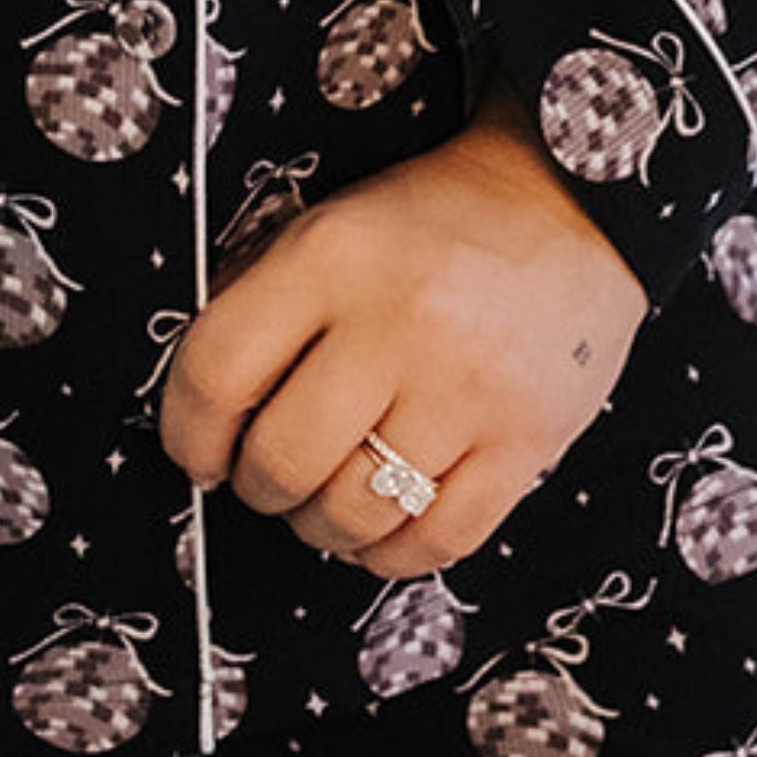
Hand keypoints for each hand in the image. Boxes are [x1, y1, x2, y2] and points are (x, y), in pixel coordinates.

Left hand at [150, 85, 652, 580]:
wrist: (568, 204)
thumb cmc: (432, 225)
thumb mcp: (330, 229)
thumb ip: (260, 308)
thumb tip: (203, 420)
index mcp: (332, 256)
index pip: (217, 373)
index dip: (188, 435)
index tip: (198, 453)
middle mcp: (400, 322)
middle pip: (282, 460)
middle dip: (258, 487)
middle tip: (270, 476)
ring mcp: (469, 388)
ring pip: (354, 513)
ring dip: (322, 526)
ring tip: (329, 498)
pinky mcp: (527, 440)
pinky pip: (435, 542)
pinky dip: (392, 552)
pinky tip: (384, 521)